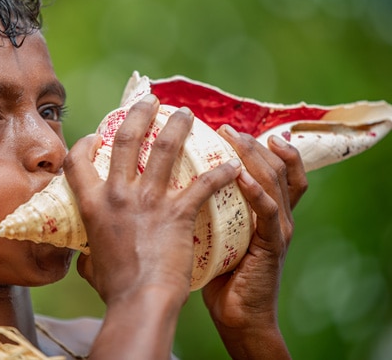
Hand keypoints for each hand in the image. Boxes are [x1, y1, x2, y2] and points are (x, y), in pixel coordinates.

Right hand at [64, 96, 241, 306]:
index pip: (77, 160)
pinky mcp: (178, 213)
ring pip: (164, 149)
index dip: (85, 142)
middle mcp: (117, 194)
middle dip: (138, 113)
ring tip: (187, 114)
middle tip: (151, 101)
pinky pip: (203, 183)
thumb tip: (83, 250)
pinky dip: (219, 172)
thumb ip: (88, 248)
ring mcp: (148, 201)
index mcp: (92, 204)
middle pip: (126, 139)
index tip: (97, 134)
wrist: (140, 303)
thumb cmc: (114, 288)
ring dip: (177, 126)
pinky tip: (232, 165)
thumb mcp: (91, 262)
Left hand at [202, 124, 306, 357]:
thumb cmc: (220, 276)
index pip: (277, 169)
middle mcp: (279, 215)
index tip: (234, 128)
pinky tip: (239, 175)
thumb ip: (206, 210)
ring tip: (233, 138)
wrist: (238, 318)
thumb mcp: (215, 234)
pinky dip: (256, 191)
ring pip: (276, 180)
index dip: (263, 145)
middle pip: (278, 166)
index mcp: (267, 211)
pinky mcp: (273, 245)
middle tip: (226, 128)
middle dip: (253, 142)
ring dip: (253, 156)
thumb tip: (166, 185)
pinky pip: (269, 211)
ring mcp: (279, 229)